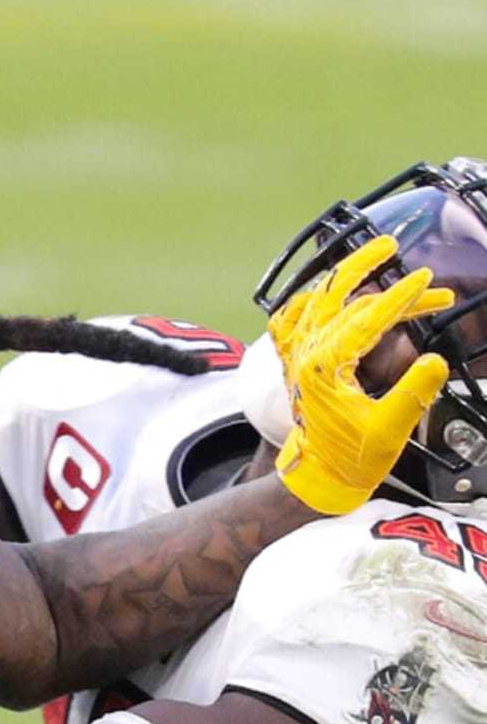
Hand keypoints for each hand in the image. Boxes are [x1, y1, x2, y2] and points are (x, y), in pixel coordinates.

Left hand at [270, 234, 452, 514]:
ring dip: (342, 276)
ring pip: (314, 301)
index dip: (400, 297)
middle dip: (372, 272)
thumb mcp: (389, 429)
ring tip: (372, 255)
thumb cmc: (352, 457)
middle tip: (394, 246)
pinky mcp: (293, 363)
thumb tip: (436, 359)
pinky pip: (287, 322)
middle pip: (338, 298)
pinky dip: (303, 302)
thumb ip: (414, 394)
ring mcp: (295, 357)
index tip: (427, 282)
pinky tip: (322, 292)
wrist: (319, 476)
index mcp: (325, 367)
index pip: (366, 319)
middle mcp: (304, 355)